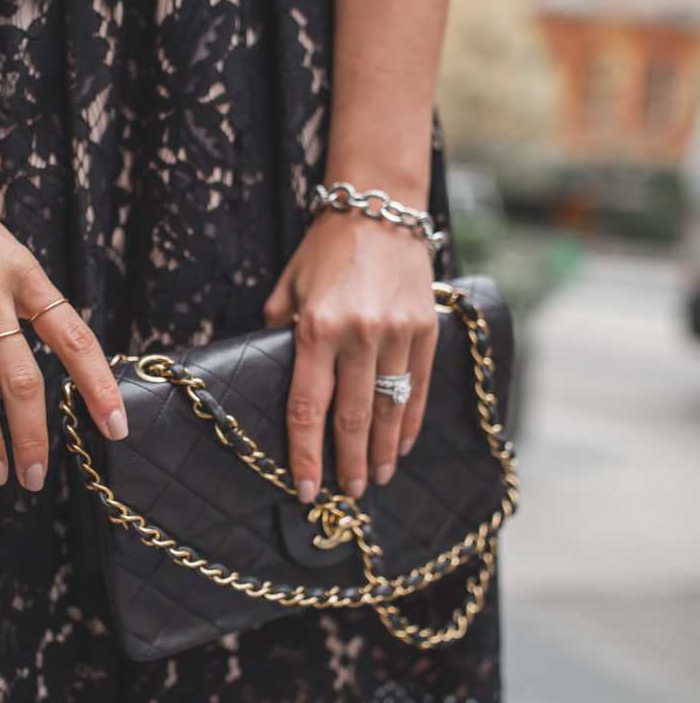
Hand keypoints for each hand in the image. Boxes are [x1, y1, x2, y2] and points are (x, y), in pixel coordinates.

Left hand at [263, 209, 438, 501]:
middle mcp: (359, 336)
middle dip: (348, 463)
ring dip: (383, 451)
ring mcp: (398, 333)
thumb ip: (280, 336)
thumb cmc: (324, 252)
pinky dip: (411, 421)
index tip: (305, 487)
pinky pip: (419, 387)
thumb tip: (275, 382)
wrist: (380, 209)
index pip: (309, 407)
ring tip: (376, 478)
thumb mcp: (287, 290)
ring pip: (390, 409)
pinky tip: (403, 445)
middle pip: (353, 418)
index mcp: (317, 329)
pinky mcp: (426, 329)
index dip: (306, 454)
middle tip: (346, 493)